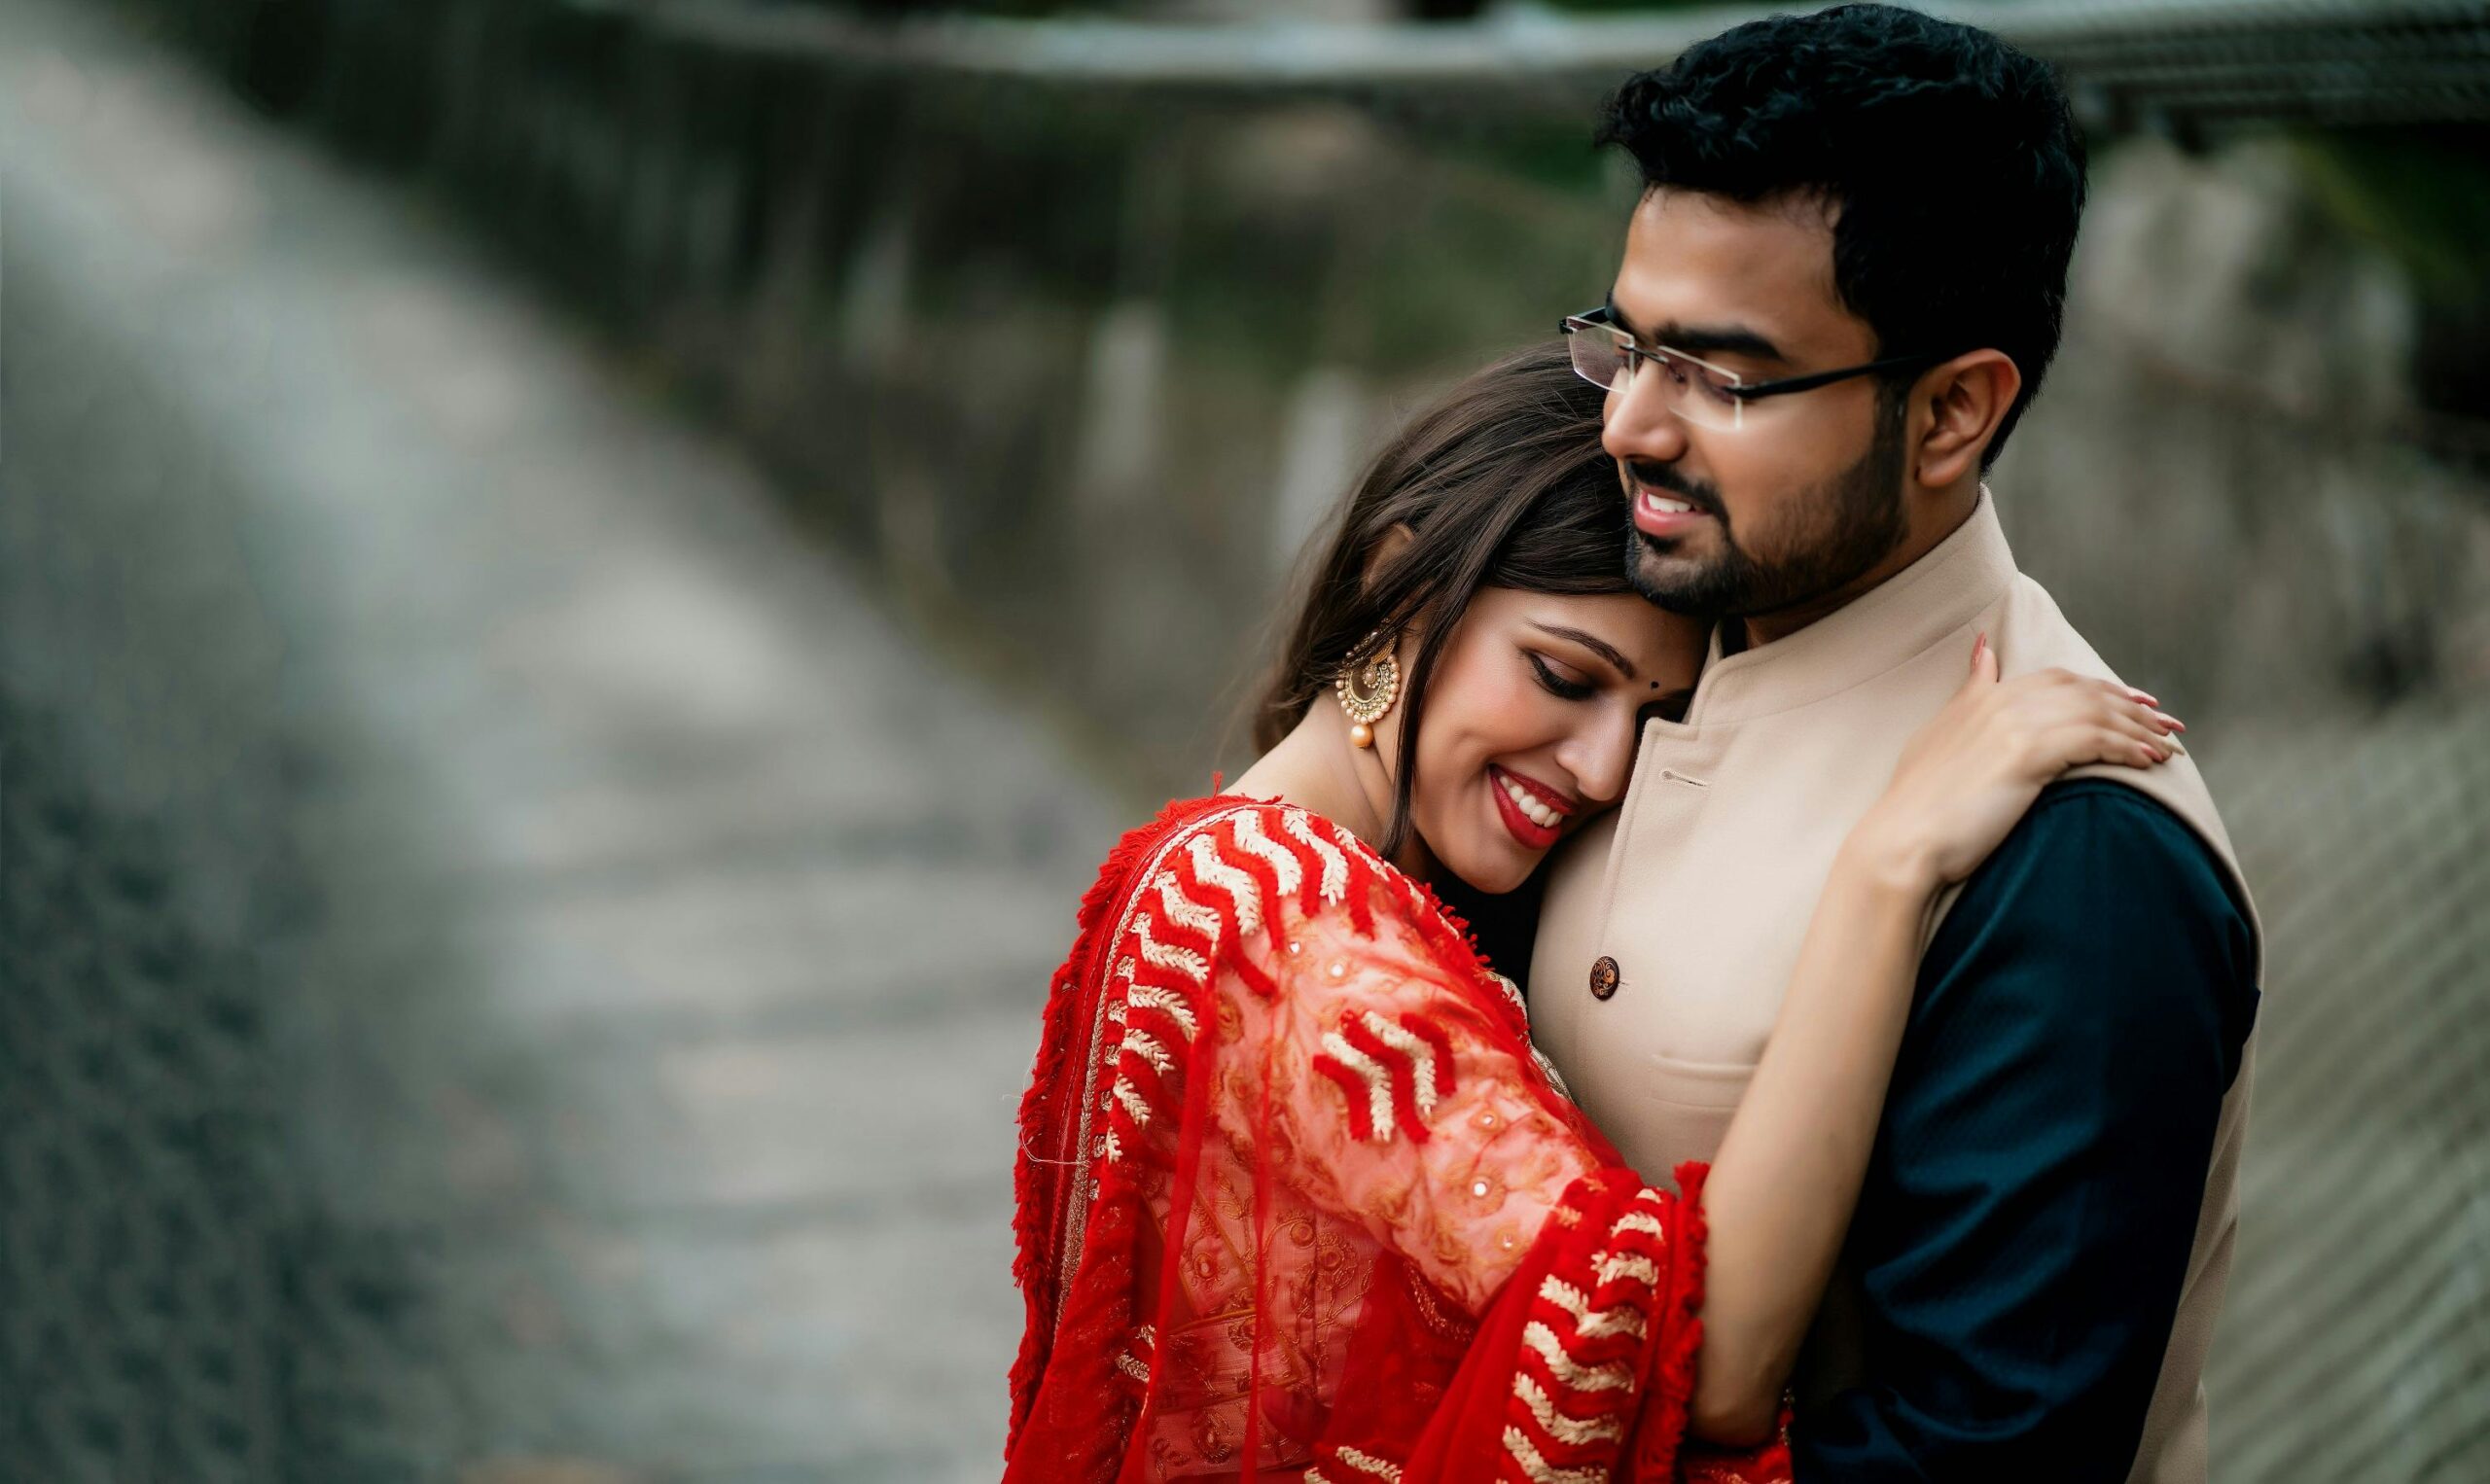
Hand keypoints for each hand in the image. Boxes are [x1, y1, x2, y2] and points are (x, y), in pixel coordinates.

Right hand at [1846, 634, 2182, 895]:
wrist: (1902, 838)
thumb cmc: (1918, 802)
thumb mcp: (1941, 733)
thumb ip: (1970, 690)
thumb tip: (1984, 646)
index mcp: (1984, 697)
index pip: (2059, 680)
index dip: (2103, 688)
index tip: (2136, 703)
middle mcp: (2003, 702)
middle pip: (2086, 691)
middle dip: (2132, 705)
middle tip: (2168, 723)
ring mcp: (2015, 725)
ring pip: (2098, 713)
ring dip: (2140, 728)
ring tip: (2169, 746)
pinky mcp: (2028, 753)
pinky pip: (2096, 740)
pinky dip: (2129, 747)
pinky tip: (2150, 762)